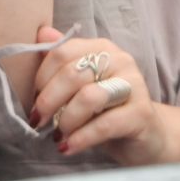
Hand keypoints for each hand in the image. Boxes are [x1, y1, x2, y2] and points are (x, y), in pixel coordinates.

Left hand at [30, 28, 167, 164]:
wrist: (146, 136)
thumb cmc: (108, 110)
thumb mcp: (82, 85)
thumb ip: (63, 60)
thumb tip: (42, 33)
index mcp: (102, 47)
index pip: (62, 52)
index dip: (41, 78)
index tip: (33, 101)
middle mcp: (120, 60)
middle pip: (73, 74)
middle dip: (48, 101)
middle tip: (38, 122)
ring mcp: (134, 85)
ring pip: (88, 98)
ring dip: (66, 121)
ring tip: (58, 136)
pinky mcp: (141, 113)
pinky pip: (104, 125)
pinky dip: (81, 138)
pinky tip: (68, 147)